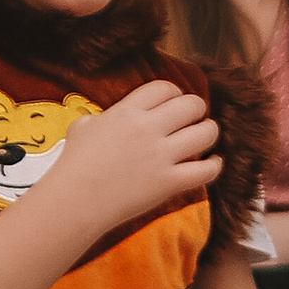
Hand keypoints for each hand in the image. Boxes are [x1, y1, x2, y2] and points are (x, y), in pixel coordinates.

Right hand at [51, 81, 222, 241]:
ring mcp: (160, 156)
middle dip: (196, 110)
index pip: (164, 88)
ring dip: (209, 132)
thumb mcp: (82, 127)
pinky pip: (206, 170)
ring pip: (205, 133)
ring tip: (204, 137)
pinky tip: (212, 162)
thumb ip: (102, 118)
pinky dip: (214, 165)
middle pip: (191, 105)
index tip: (175, 102)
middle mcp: (148, 128)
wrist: (74, 201)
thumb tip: (105, 119)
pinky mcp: (169, 182)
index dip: (174, 93)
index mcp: (127, 111)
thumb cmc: (74, 165)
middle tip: (193, 119)